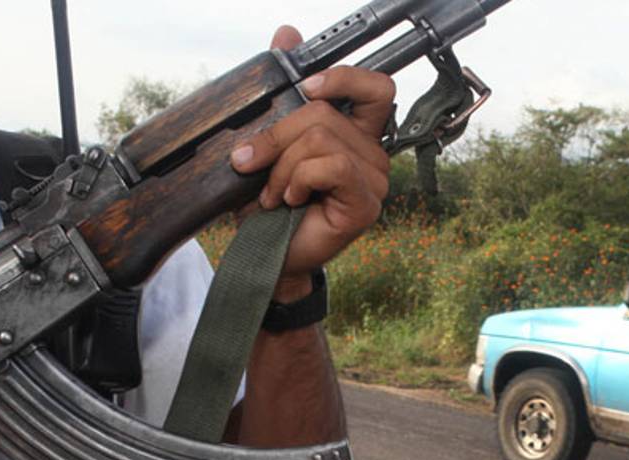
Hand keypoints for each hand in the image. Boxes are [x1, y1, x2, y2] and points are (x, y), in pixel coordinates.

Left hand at [230, 26, 394, 296]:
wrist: (266, 257)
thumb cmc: (269, 206)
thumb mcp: (267, 144)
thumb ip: (282, 92)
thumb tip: (287, 32)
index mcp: (355, 135)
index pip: (376, 89)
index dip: (344, 77)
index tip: (309, 85)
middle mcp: (372, 154)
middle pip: (325, 112)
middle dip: (276, 137)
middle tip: (252, 166)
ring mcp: (374, 180)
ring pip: (321, 138)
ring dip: (282, 167)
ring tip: (273, 194)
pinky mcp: (365, 203)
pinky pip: (330, 165)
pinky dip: (298, 179)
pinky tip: (290, 201)